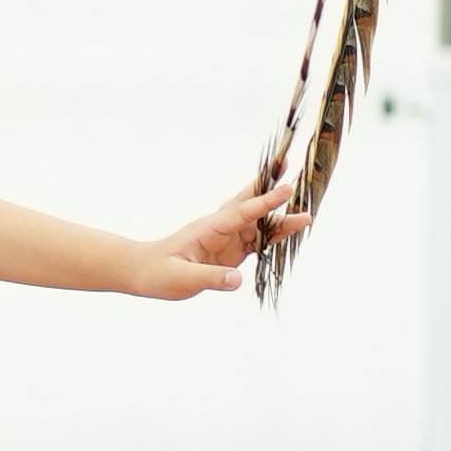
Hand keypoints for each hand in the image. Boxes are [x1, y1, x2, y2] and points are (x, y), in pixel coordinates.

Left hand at [129, 180, 305, 298]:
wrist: (144, 272)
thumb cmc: (158, 272)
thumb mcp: (182, 278)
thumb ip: (210, 278)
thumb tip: (238, 279)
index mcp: (208, 229)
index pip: (241, 213)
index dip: (265, 202)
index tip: (286, 189)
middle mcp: (220, 229)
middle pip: (250, 206)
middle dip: (270, 191)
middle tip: (291, 172)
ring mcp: (226, 239)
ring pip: (258, 225)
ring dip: (280, 220)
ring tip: (307, 216)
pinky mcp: (229, 252)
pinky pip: (256, 241)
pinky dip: (273, 237)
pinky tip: (289, 234)